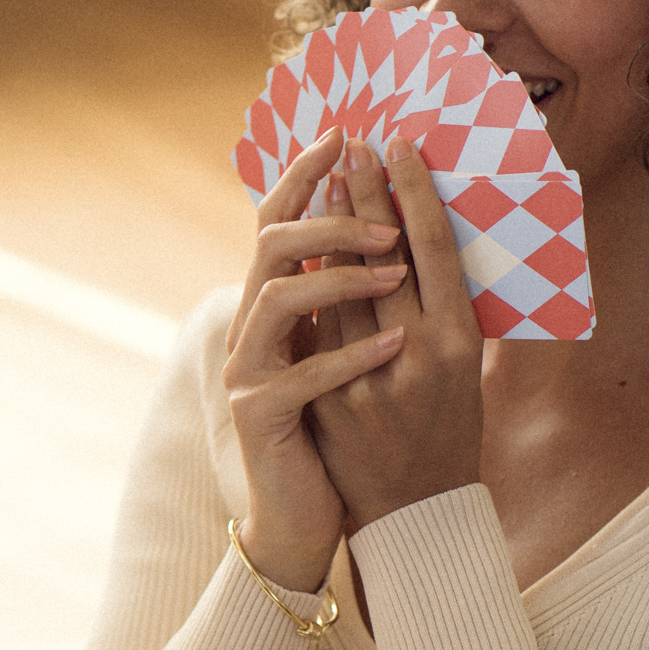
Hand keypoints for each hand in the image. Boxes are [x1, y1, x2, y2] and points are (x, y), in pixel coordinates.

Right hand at [222, 126, 411, 591]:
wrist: (306, 514)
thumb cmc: (339, 432)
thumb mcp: (346, 351)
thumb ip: (352, 298)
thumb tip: (398, 225)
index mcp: (274, 305)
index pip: (279, 221)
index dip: (306, 175)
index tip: (347, 135)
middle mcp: (253, 328)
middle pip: (273, 245)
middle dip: (330, 215)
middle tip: (382, 198)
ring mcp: (250, 370)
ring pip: (278, 299)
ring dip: (340, 276)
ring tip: (397, 268)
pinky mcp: (260, 415)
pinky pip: (302, 374)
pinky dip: (352, 355)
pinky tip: (397, 343)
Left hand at [305, 137, 484, 528]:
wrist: (415, 511)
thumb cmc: (449, 431)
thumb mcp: (468, 370)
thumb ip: (445, 311)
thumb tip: (423, 239)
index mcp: (461, 342)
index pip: (434, 247)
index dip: (413, 191)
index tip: (398, 145)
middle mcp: (417, 354)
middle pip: (383, 254)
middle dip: (364, 193)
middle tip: (352, 146)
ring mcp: (366, 377)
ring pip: (340, 283)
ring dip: (329, 229)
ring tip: (324, 181)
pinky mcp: (327, 397)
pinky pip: (315, 328)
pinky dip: (310, 285)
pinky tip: (301, 248)